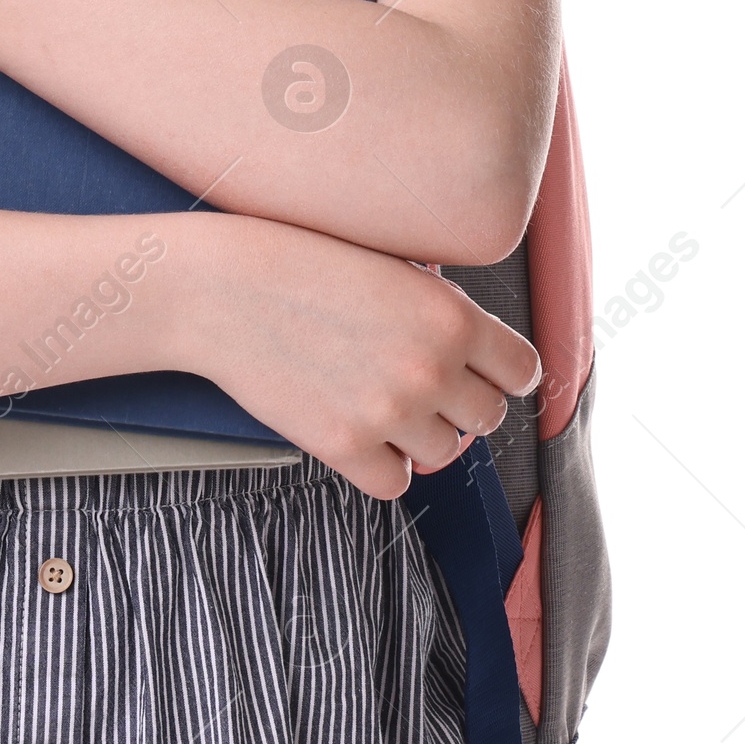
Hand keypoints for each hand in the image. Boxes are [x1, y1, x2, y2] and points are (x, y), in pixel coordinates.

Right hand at [183, 214, 541, 499]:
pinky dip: (381, 463)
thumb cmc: (296, 262)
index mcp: (450, 316)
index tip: (481, 370)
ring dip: (419, 433)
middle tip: (419, 381)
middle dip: (459, 402)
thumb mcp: (389, 266)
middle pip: (487, 416)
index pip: (523, 370)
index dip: (501, 370)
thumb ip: (439, 310)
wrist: (221, 288)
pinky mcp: (344, 447)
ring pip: (444, 452)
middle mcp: (431, 368)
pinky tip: (357, 429)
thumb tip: (474, 349)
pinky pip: (395, 482)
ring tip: (379, 399)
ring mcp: (389, 413)